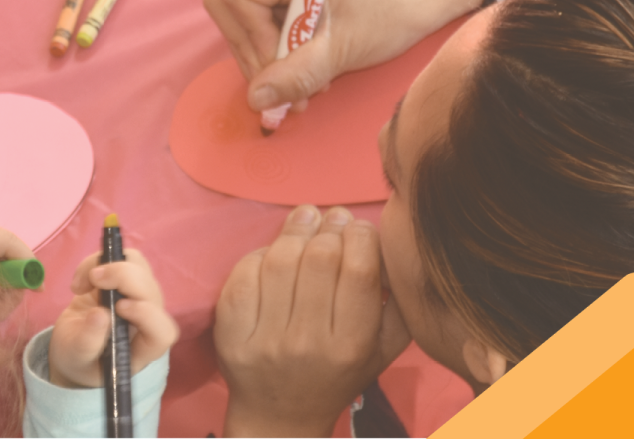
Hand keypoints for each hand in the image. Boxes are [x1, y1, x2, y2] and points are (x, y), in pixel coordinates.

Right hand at [49, 249, 180, 387]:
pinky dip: (99, 261)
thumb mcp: (77, 358)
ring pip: (139, 267)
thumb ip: (88, 343)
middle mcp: (149, 320)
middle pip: (150, 291)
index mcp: (143, 348)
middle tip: (92, 279)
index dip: (147, 315)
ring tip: (79, 285)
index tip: (119, 308)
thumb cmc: (82, 359)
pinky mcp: (128, 280)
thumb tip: (100, 314)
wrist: (76, 345)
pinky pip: (123, 258)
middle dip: (124, 277)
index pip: (162, 332)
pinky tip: (81, 281)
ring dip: (109, 266)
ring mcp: (141, 297)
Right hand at [203, 0, 483, 111]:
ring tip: (306, 85)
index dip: (253, 39)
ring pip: (245, 22)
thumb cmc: (393, 10)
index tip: (283, 68)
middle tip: (290, 91)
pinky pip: (264, 24)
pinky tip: (307, 70)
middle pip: (232, 10)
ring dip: (270, 60)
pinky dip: (280, 52)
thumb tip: (255, 100)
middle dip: (258, 56)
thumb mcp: (344, 48)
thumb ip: (298, 74)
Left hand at [215, 206, 411, 436]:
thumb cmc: (339, 373)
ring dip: (295, 230)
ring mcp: (266, 340)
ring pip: (280, 260)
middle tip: (332, 217)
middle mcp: (308, 344)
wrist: (283, 416)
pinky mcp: (232, 335)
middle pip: (319, 259)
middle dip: (328, 226)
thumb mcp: (384, 347)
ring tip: (306, 219)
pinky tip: (275, 251)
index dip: (360, 235)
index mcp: (352, 345)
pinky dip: (260, 253)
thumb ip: (401, 301)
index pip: (360, 270)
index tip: (359, 228)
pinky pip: (245, 275)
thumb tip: (392, 241)